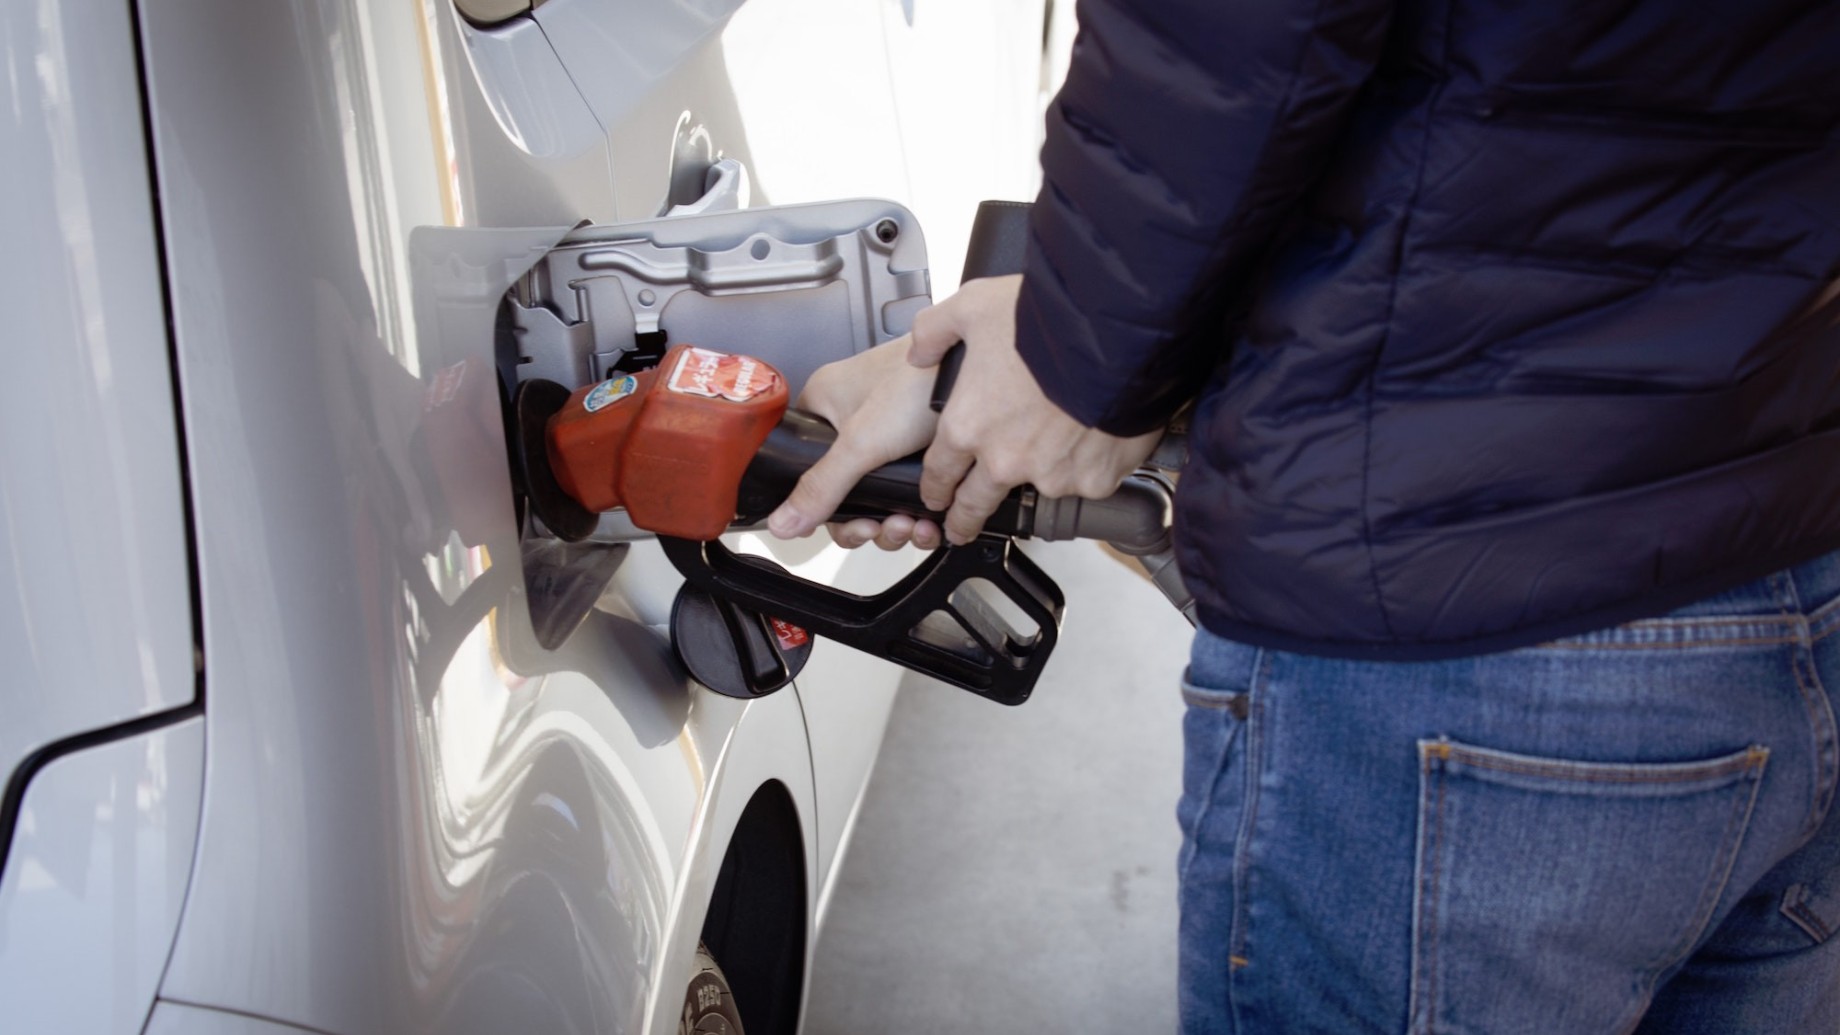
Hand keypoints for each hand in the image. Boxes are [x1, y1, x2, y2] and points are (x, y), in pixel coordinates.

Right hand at [765, 338, 944, 549]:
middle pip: (846, 494)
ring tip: (914, 523)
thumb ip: (822, 486)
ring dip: (896, 523)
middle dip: (869, 522)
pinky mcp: (920, 446)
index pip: (806, 472)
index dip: (826, 510)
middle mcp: (852, 422)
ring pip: (880, 498)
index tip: (853, 525)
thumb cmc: (920, 379)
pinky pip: (908, 492)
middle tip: (886, 527)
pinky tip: (930, 520)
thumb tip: (783, 522)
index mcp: (823, 408)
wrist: (981, 366)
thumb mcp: (862, 441)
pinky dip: (918, 514)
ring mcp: (887, 436)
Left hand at [910, 275, 1161, 544]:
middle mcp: (1004, 459)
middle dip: (964, 520)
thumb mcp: (972, 307)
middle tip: (962, 527)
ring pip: (1038, 488)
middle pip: (974, 505)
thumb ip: (935, 332)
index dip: (934, 487)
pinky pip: (1087, 481)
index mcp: (968, 425)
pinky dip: (1088, 465)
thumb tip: (919, 351)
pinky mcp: (1093, 480)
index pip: (939, 473)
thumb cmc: (1046, 320)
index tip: (937, 495)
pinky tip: (1093, 436)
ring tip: (1056, 447)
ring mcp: (1051, 475)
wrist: (1113, 335)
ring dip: (1041, 474)